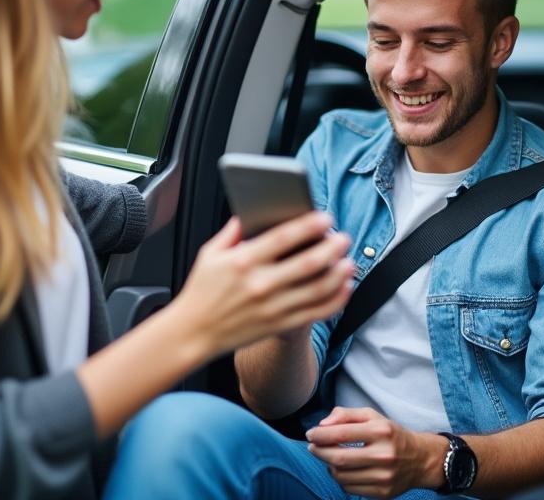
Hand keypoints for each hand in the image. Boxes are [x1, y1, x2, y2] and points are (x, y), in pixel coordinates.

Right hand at [167, 213, 353, 358]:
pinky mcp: (279, 325)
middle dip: (332, 247)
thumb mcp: (210, 254)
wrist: (194, 332)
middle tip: (344, 238)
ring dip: (339, 274)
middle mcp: (260, 285)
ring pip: (317, 289)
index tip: (326, 218)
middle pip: (308, 263)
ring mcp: (272, 307)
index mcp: (242, 262)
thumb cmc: (201, 291)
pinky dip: (335, 300)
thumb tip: (251, 210)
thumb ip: (232, 231)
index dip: (308, 225)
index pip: (283, 238)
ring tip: (349, 261)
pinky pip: (316, 312)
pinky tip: (343, 288)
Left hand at [306, 407, 444, 498]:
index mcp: (381, 431)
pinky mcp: (383, 493)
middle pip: (338, 458)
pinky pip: (350, 488)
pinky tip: (344, 469)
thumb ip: (345, 415)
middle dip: (319, 452)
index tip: (310, 434)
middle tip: (313, 447)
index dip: (320, 435)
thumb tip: (322, 425)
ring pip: (341, 475)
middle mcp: (384, 455)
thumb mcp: (372, 416)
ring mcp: (384, 477)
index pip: (341, 434)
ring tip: (330, 457)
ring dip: (329, 465)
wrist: (420, 459)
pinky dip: (341, 479)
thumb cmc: (390, 434)